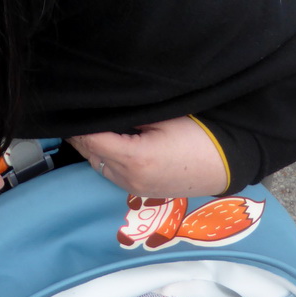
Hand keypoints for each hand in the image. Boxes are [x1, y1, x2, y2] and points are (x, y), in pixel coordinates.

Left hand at [68, 117, 227, 197]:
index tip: (70, 105)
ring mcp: (133, 188)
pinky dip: (102, 156)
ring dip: (90, 146)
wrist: (225, 166)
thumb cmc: (198, 136)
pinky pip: (110, 172)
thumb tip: (104, 108)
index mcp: (134, 158)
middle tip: (74, 110)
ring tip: (87, 122)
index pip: (91, 139)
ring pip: (97, 164)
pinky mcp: (140, 191)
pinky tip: (105, 140)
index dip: (78, 122)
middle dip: (80, 133)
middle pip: (90, 153)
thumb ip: (130, 114)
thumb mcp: (163, 117)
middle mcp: (128, 178)